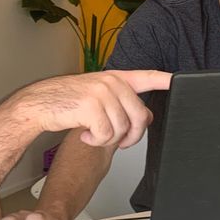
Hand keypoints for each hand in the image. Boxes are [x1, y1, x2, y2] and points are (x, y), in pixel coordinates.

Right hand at [6, 69, 170, 148]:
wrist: (38, 104)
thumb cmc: (66, 102)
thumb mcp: (98, 98)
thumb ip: (122, 105)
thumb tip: (147, 116)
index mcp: (116, 78)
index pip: (148, 76)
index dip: (166, 80)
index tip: (180, 81)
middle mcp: (112, 82)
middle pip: (140, 116)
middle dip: (131, 136)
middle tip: (116, 140)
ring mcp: (102, 92)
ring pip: (123, 129)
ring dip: (108, 140)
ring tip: (92, 133)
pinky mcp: (91, 106)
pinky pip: (107, 136)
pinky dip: (96, 142)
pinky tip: (85, 135)